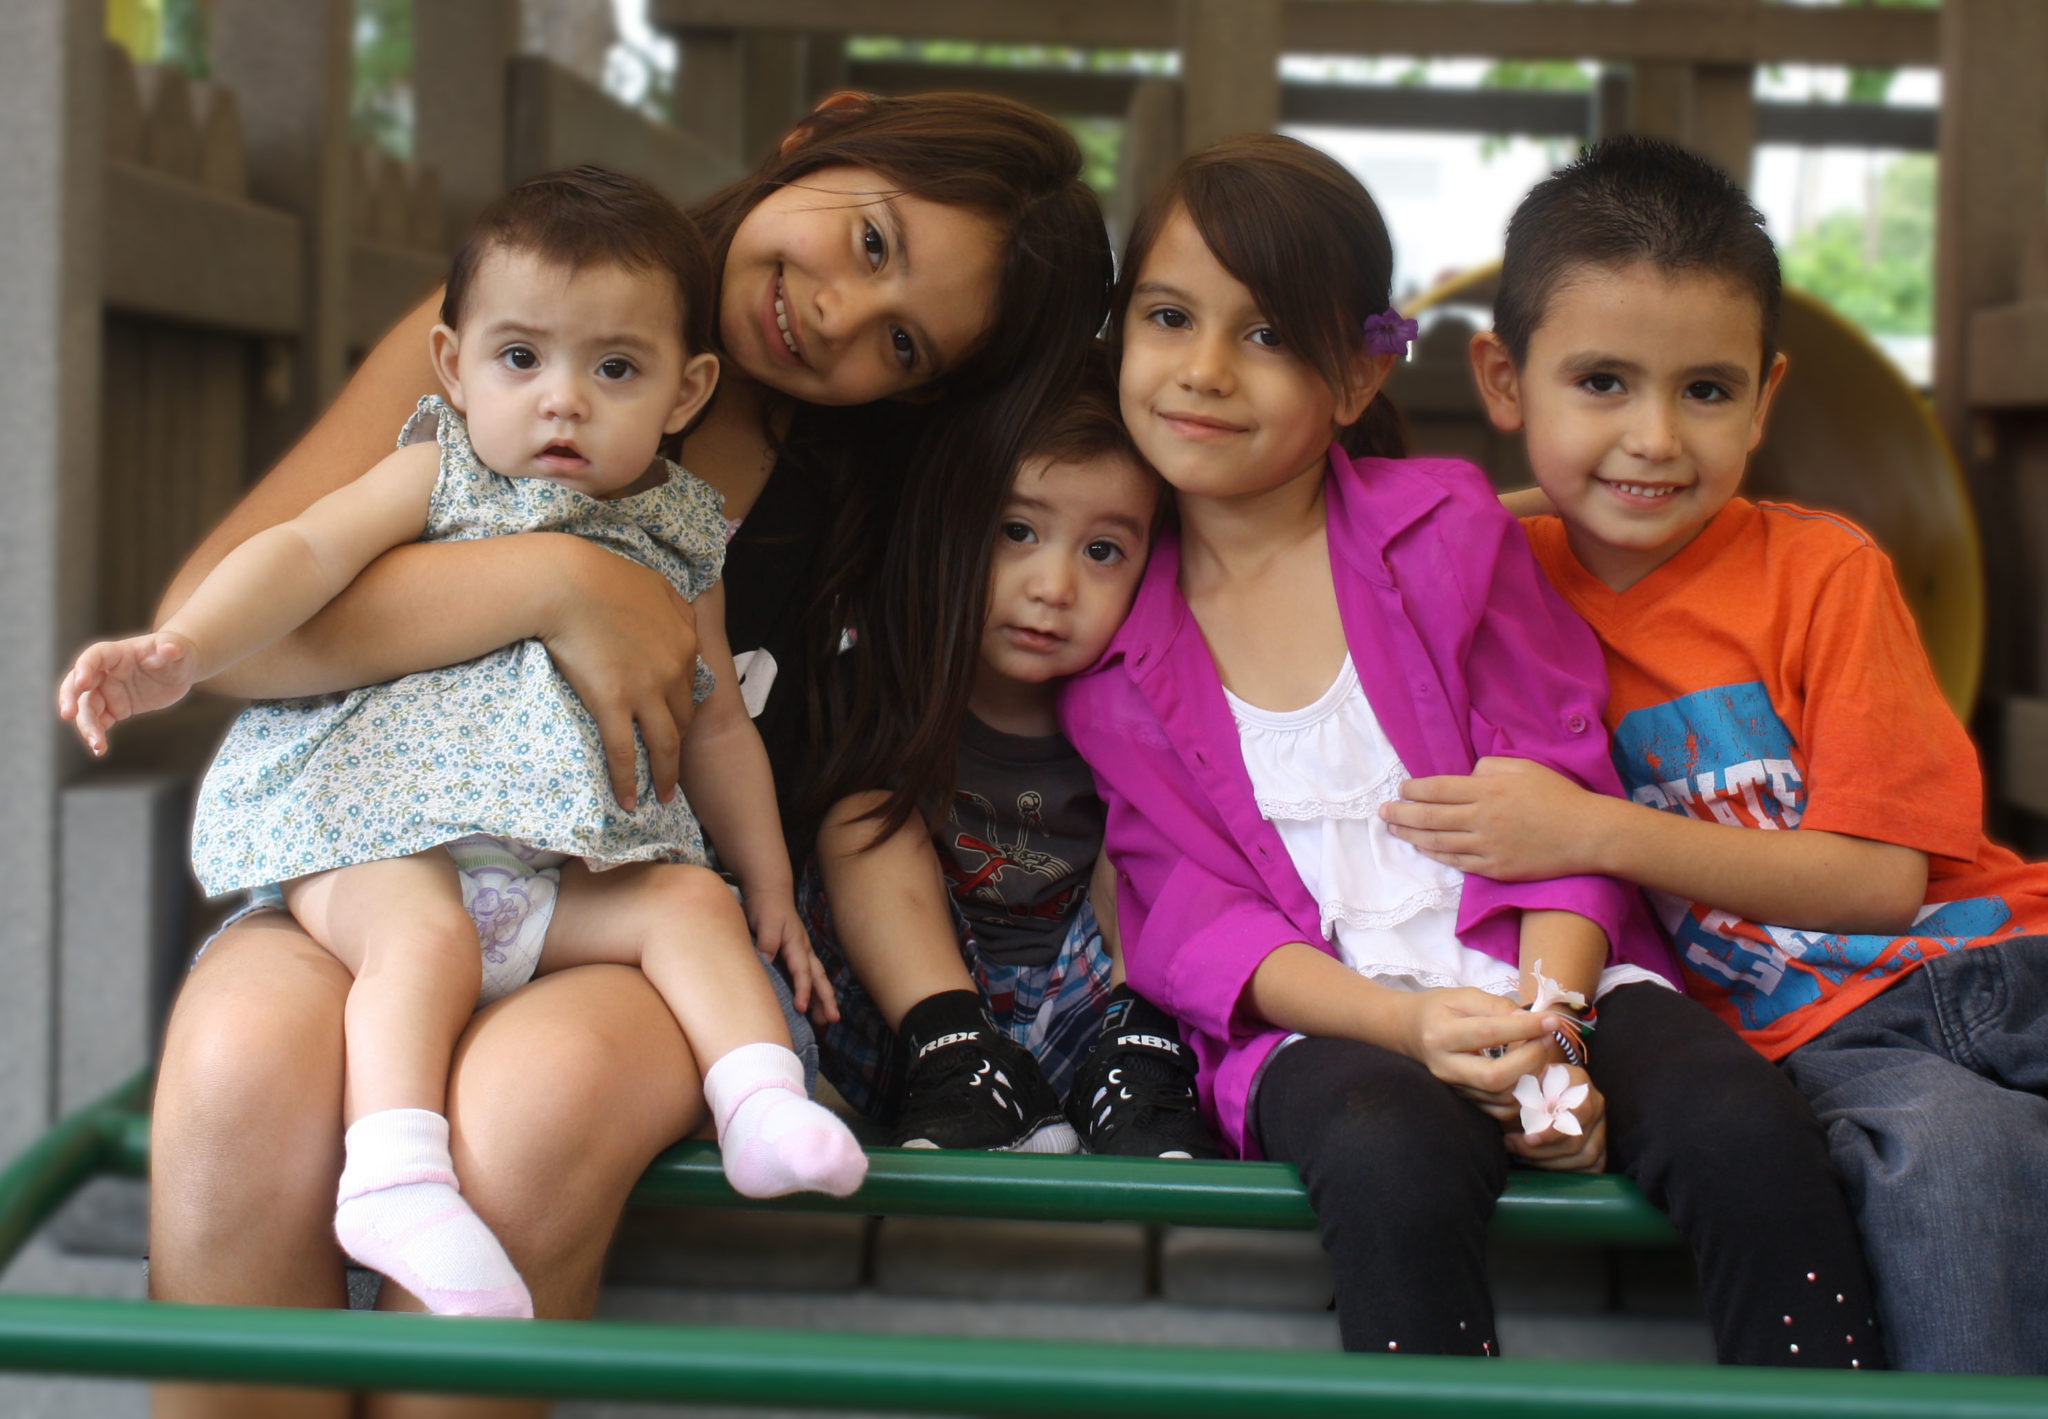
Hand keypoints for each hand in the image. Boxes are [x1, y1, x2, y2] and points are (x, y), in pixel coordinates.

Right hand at [57, 631, 201, 754]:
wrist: (181, 669)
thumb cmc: (177, 652)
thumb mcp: (179, 648)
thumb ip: (173, 646)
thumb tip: (170, 647)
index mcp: (118, 653)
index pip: (95, 656)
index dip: (84, 666)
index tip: (81, 682)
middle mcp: (107, 672)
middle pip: (78, 683)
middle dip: (70, 697)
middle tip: (67, 713)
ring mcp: (109, 691)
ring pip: (87, 708)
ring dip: (87, 725)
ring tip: (96, 744)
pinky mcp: (115, 708)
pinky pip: (100, 722)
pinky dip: (97, 734)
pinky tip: (100, 749)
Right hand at [539, 538, 699, 810]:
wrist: (566, 581)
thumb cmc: (601, 575)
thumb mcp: (653, 584)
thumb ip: (672, 607)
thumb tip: (678, 618)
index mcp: (685, 640)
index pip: (691, 685)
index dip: (684, 709)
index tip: (678, 725)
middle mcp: (673, 669)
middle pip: (682, 718)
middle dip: (680, 747)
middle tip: (673, 768)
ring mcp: (646, 689)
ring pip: (665, 744)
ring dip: (665, 775)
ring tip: (661, 796)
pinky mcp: (614, 703)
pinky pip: (624, 752)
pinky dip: (628, 781)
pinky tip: (629, 801)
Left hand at [747, 889, 838, 1026]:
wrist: (769, 893)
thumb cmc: (768, 907)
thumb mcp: (766, 922)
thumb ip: (767, 942)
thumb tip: (767, 962)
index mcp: (797, 944)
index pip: (802, 972)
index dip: (803, 990)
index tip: (801, 1008)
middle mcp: (803, 951)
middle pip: (818, 978)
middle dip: (826, 1000)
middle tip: (832, 1019)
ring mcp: (801, 953)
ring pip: (816, 979)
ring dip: (822, 999)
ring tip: (826, 1020)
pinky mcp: (795, 956)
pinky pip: (808, 976)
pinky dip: (813, 991)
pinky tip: (811, 1004)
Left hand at [1380, 756, 1605, 880]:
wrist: (1586, 834)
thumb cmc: (1557, 795)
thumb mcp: (1523, 767)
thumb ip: (1488, 768)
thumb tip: (1466, 777)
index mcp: (1487, 790)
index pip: (1438, 789)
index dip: (1414, 790)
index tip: (1401, 789)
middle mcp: (1481, 819)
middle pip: (1430, 817)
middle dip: (1401, 813)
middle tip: (1383, 812)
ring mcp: (1487, 847)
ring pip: (1438, 842)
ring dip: (1412, 835)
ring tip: (1396, 829)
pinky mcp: (1495, 868)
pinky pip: (1457, 862)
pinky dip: (1436, 855)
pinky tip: (1424, 848)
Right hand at [1395, 988, 1553, 1097]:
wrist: (1410, 1032)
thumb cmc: (1440, 1009)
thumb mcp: (1465, 996)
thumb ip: (1498, 1007)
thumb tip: (1533, 1021)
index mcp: (1441, 1034)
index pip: (1489, 1033)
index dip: (1525, 1028)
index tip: (1552, 1020)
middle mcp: (1445, 1066)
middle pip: (1495, 1076)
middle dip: (1531, 1059)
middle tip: (1546, 1039)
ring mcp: (1454, 1088)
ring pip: (1501, 1097)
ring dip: (1531, 1077)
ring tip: (1539, 1053)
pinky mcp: (1464, 1101)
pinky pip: (1500, 1110)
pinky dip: (1522, 1095)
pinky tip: (1529, 1073)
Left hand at [1505, 1064, 1606, 1171]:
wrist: (1534, 1092)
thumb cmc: (1526, 1088)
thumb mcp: (1523, 1085)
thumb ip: (1523, 1097)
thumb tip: (1516, 1115)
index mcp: (1577, 1080)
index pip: (1575, 1112)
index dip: (1552, 1132)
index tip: (1528, 1139)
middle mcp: (1595, 1101)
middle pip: (1577, 1138)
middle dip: (1541, 1150)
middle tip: (1512, 1145)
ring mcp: (1601, 1124)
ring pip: (1585, 1156)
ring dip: (1550, 1162)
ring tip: (1522, 1155)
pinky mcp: (1600, 1143)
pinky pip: (1593, 1166)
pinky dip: (1568, 1170)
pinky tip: (1543, 1165)